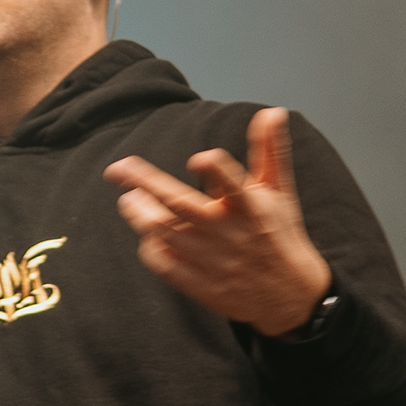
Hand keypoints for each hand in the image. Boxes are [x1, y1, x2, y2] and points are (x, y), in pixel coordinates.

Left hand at [102, 107, 334, 336]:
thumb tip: (273, 112)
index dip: (219, 173)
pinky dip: (151, 248)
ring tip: (129, 199)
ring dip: (141, 215)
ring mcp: (213, 261)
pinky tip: (148, 234)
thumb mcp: (279, 191)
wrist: (286, 294)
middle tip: (120, 168)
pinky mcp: (201, 285)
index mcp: (252, 209)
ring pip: (165, 234)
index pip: (236, 187)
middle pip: (182, 206)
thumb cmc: (277, 231)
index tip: (202, 157)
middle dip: (147, 185)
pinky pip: (164, 265)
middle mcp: (230, 234)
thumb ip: (270, 151)